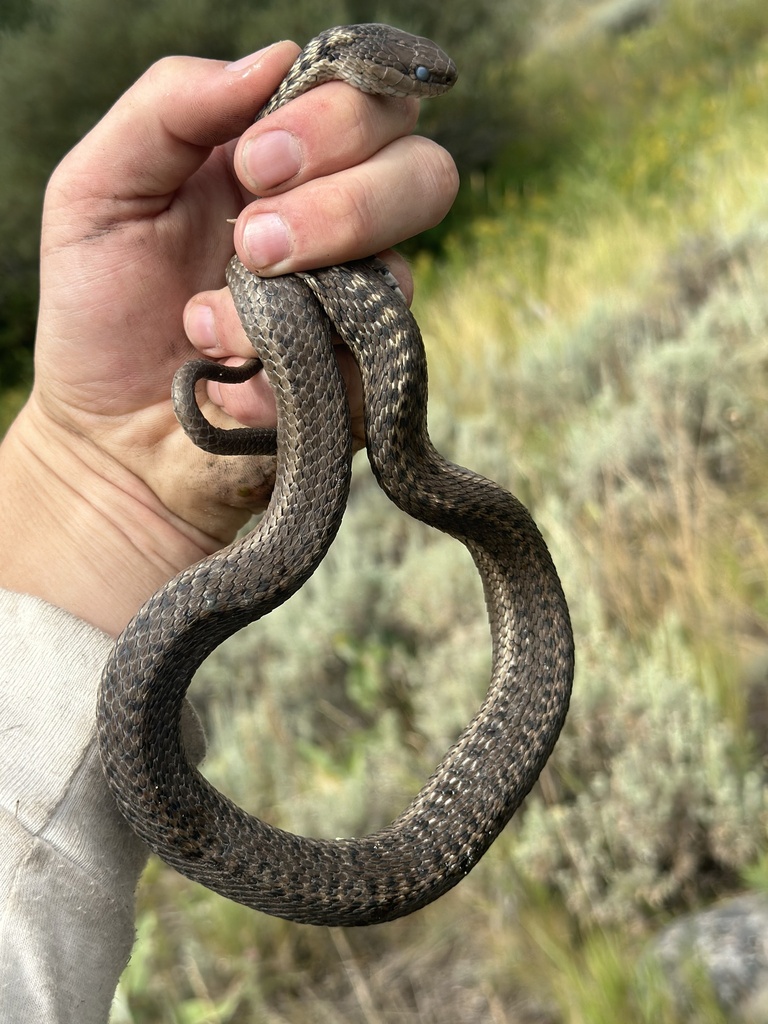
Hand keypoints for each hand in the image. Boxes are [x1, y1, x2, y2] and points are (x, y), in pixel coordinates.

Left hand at [0, 42, 457, 633]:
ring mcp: (356, 315)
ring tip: (208, 321)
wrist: (105, 440)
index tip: (254, 161)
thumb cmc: (100, 314)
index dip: (336, 120)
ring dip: (301, 290)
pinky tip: (222, 381)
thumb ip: (171, 106)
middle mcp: (339, 235)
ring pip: (400, 274)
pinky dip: (279, 371)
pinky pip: (363, 368)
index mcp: (287, 171)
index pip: (372, 107)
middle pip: (426, 177)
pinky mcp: (360, 392)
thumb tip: (278, 57)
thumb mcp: (98, 189)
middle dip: (341, 201)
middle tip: (250, 239)